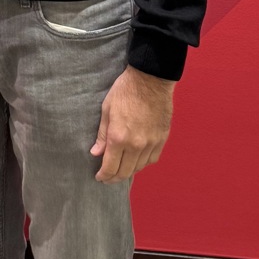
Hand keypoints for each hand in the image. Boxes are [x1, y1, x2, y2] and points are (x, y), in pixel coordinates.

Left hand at [91, 66, 174, 182]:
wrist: (150, 80)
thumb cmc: (125, 91)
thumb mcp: (107, 109)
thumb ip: (102, 134)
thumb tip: (96, 153)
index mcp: (119, 137)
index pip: (110, 167)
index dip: (104, 176)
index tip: (100, 177)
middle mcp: (136, 145)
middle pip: (125, 172)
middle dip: (114, 178)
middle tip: (108, 178)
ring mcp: (151, 143)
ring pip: (139, 167)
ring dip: (129, 171)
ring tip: (121, 169)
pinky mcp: (162, 139)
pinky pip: (152, 159)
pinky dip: (143, 163)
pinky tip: (137, 160)